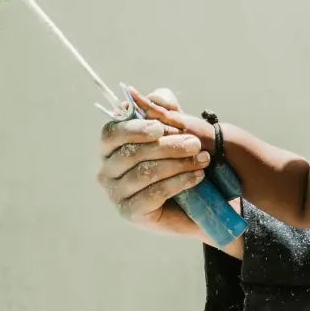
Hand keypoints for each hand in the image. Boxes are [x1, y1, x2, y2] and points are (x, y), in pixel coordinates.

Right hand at [96, 86, 217, 242]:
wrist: (194, 202)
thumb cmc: (178, 161)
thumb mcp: (174, 129)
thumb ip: (164, 109)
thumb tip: (155, 97)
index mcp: (110, 148)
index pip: (111, 133)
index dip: (134, 129)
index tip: (160, 128)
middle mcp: (106, 171)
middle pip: (130, 154)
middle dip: (166, 146)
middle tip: (195, 143)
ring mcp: (116, 194)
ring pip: (143, 173)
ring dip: (177, 164)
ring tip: (203, 160)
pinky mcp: (130, 213)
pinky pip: (153, 194)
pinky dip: (178, 183)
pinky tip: (198, 176)